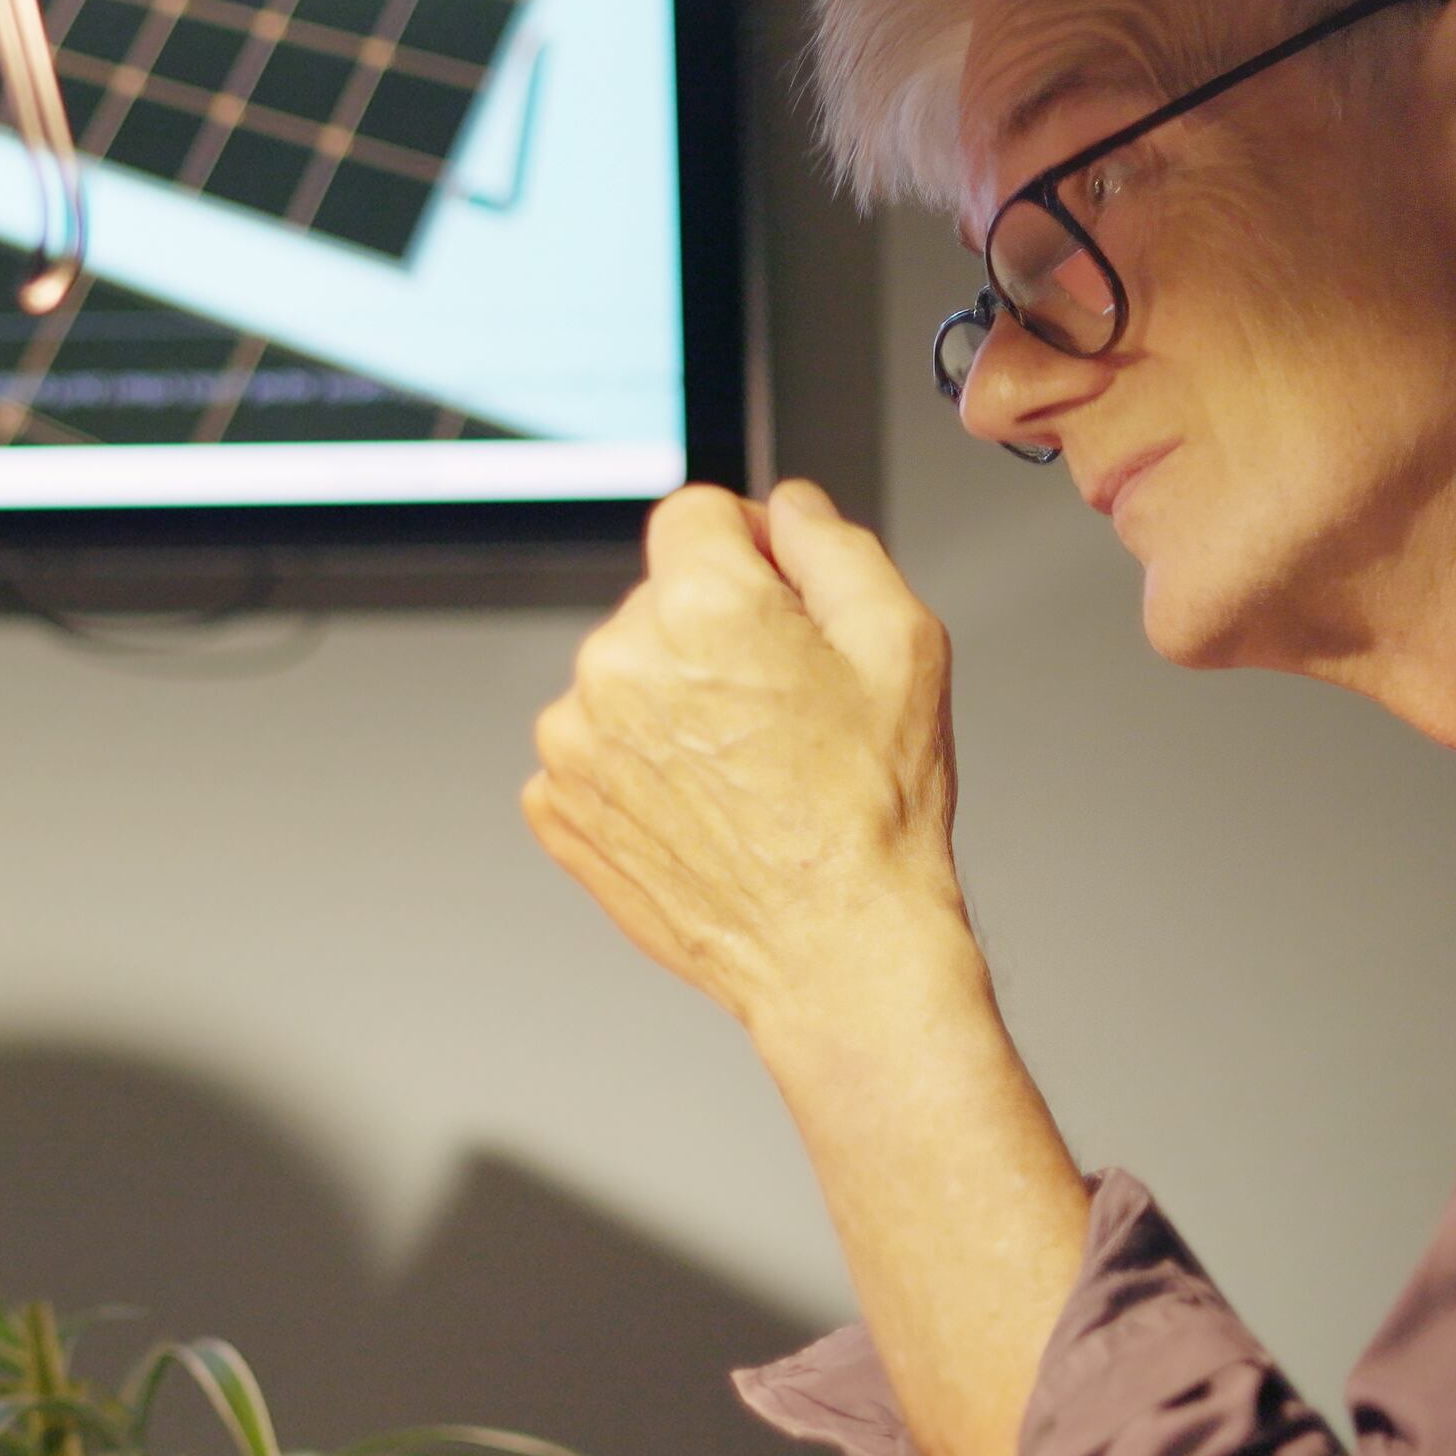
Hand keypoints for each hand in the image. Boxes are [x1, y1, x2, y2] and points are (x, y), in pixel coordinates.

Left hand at [522, 481, 965, 1031]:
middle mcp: (616, 662)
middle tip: (783, 708)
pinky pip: (591, 749)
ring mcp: (572, 738)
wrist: (834, 947)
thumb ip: (834, 546)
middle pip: (659, 600)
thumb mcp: (902, 643)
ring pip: (622, 676)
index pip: (696, 514)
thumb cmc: (874, 812)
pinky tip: (701, 807)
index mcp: (700, 606)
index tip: (778, 597)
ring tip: (745, 769)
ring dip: (670, 701)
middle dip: (714, 632)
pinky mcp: (553, 802)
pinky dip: (635, 767)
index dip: (751, 547)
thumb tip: (786, 509)